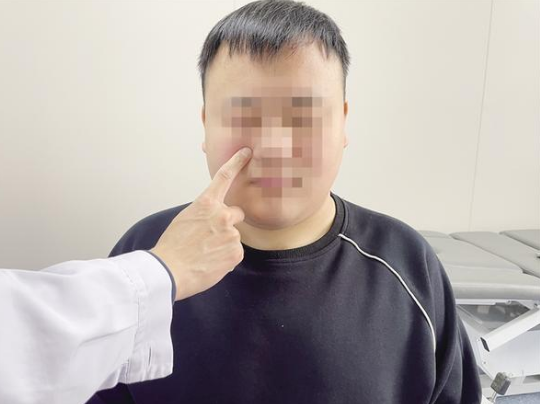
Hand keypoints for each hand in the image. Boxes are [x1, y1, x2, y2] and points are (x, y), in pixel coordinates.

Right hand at [150, 147, 251, 300]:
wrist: (169, 271)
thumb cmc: (172, 247)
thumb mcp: (185, 219)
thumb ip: (204, 213)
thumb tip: (214, 219)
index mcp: (206, 204)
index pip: (224, 178)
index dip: (237, 163)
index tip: (247, 152)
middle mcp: (222, 214)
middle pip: (236, 214)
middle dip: (228, 224)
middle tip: (210, 238)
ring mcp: (231, 233)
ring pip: (234, 237)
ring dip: (225, 244)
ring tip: (205, 254)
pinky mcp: (236, 252)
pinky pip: (235, 253)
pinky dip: (226, 259)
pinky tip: (211, 263)